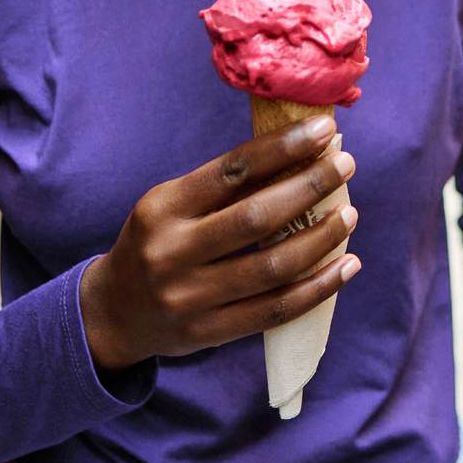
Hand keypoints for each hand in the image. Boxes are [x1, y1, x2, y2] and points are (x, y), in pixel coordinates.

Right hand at [80, 116, 358, 371]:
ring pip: (272, 267)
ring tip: (349, 216)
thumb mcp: (171, 205)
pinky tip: (346, 266)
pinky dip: (318, 288)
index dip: (282, 147)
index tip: (323, 130)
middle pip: (256, 217)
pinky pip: (275, 310)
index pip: (232, 170)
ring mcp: (189, 298)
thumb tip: (300, 152)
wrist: (113, 313)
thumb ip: (224, 186)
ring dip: (322, 238)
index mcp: (162, 207)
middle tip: (345, 164)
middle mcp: (172, 252)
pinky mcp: (209, 332)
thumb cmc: (157, 242)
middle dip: (310, 186)